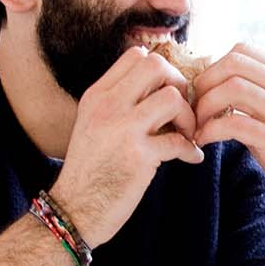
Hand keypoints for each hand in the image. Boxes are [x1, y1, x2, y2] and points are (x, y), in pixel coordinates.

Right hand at [51, 46, 204, 247]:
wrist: (73, 209)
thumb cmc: (91, 169)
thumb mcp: (94, 124)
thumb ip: (119, 103)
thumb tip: (161, 88)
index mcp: (98, 95)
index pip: (137, 56)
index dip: (162, 71)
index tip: (168, 94)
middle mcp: (108, 106)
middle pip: (157, 66)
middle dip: (180, 85)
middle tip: (181, 111)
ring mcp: (122, 130)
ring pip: (172, 98)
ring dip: (188, 117)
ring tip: (186, 134)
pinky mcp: (138, 157)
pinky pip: (179, 141)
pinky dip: (191, 150)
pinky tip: (190, 158)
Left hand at [192, 43, 264, 221]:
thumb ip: (258, 93)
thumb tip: (213, 84)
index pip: (242, 51)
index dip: (212, 68)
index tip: (201, 90)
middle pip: (233, 64)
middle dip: (204, 83)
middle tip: (193, 106)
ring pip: (232, 88)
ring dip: (204, 107)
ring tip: (197, 125)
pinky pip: (233, 124)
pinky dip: (210, 130)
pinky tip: (204, 141)